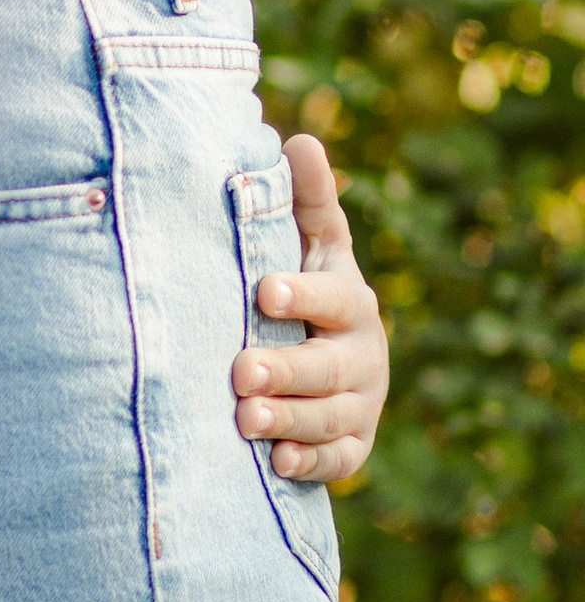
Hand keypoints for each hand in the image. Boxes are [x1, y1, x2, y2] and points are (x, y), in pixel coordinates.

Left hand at [236, 128, 388, 486]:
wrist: (326, 354)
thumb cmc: (302, 282)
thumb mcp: (308, 242)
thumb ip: (305, 200)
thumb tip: (301, 138)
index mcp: (348, 298)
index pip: (330, 297)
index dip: (301, 295)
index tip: (263, 291)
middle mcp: (361, 352)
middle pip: (327, 366)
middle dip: (285, 369)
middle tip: (239, 371)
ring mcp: (361, 401)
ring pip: (330, 416)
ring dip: (290, 419)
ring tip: (245, 419)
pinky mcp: (353, 443)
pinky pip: (339, 460)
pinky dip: (310, 462)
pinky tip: (277, 462)